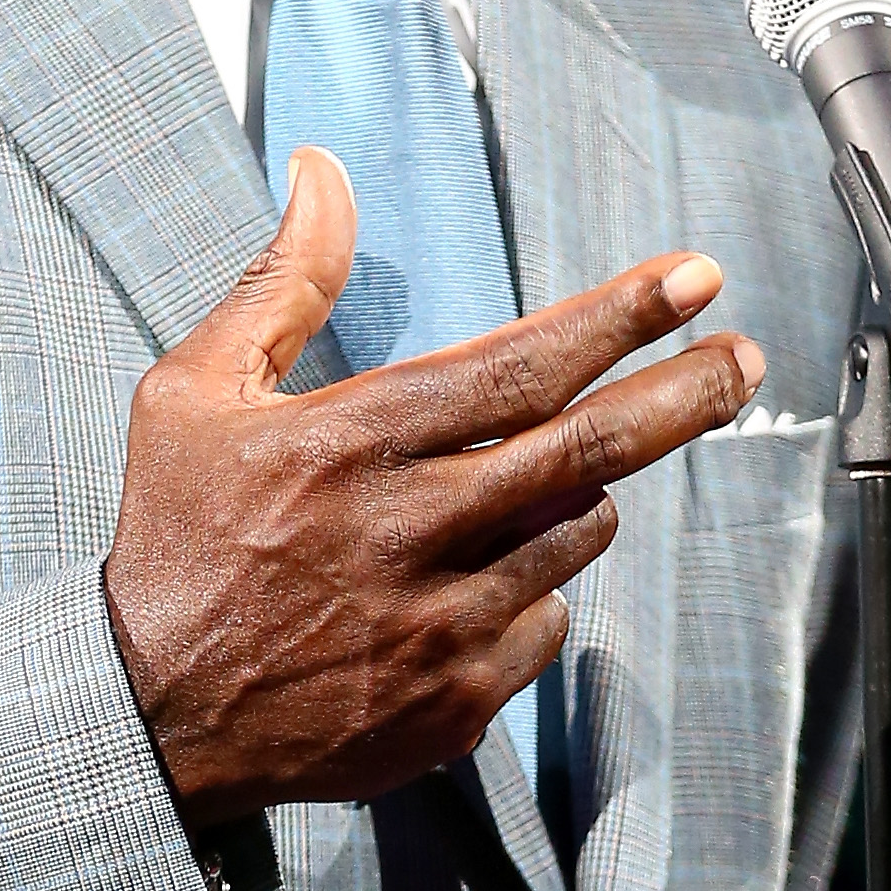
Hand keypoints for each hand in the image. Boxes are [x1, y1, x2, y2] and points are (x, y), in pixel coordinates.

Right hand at [101, 147, 764, 831]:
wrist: (149, 718)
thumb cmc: (174, 540)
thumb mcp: (194, 393)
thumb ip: (281, 282)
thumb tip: (323, 172)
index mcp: (351, 443)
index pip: (519, 367)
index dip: (619, 317)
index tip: (693, 277)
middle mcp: (410, 530)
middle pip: (589, 450)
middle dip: (681, 395)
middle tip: (740, 358)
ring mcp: (441, 624)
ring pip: (575, 536)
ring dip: (576, 498)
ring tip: (519, 491)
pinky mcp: (456, 703)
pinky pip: (545, 626)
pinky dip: (530, 594)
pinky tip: (466, 588)